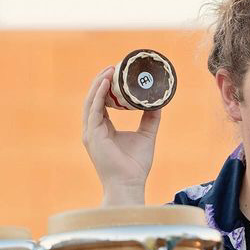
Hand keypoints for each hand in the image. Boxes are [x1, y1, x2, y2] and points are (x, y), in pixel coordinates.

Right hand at [82, 66, 161, 203]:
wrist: (129, 183)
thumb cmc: (135, 165)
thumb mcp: (146, 135)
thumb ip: (150, 119)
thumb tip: (159, 103)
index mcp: (102, 128)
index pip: (101, 102)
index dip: (107, 86)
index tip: (118, 72)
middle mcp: (93, 128)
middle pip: (93, 98)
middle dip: (102, 80)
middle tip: (114, 66)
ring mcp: (90, 132)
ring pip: (91, 100)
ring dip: (100, 83)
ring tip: (111, 69)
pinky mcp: (92, 135)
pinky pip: (94, 109)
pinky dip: (100, 94)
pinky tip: (108, 82)